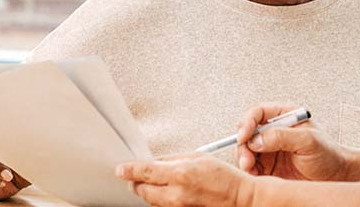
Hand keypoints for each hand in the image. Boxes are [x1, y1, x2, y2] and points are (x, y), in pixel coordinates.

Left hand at [116, 154, 254, 206]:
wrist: (239, 199)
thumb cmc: (223, 177)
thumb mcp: (198, 158)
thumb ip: (172, 160)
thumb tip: (153, 161)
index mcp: (180, 174)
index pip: (144, 172)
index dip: (129, 170)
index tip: (120, 170)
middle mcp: (176, 194)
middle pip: (142, 190)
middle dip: (136, 183)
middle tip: (134, 177)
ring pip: (150, 202)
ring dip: (148, 192)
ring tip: (155, 184)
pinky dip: (159, 201)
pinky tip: (166, 193)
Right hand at [235, 103, 347, 180]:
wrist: (337, 177)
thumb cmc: (328, 154)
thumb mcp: (308, 141)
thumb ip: (282, 136)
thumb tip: (256, 139)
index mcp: (284, 116)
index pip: (258, 113)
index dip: (247, 122)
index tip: (244, 136)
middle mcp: (273, 130)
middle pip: (248, 132)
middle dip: (243, 145)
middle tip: (246, 160)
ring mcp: (269, 149)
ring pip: (246, 150)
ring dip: (244, 159)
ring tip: (250, 169)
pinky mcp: (268, 166)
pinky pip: (251, 167)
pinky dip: (249, 172)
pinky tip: (255, 176)